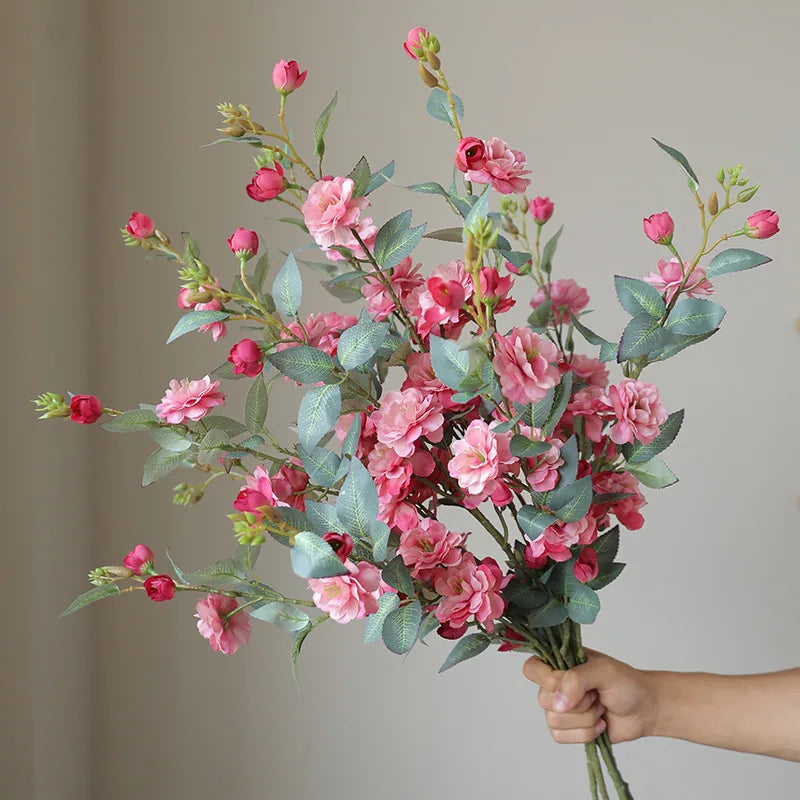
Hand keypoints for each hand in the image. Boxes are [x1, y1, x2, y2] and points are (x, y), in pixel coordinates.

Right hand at [523, 648, 656, 744]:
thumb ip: (577, 680)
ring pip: (553, 721)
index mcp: (559, 662)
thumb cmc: (626, 683)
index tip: (570, 681)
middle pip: (543, 700)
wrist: (644, 709)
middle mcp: (555, 685)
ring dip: (585, 719)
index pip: (531, 669)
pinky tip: (600, 724)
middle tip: (596, 694)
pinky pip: (561, 737)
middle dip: (578, 702)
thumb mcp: (603, 671)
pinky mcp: (568, 730)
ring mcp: (560, 709)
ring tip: (600, 708)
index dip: (547, 680)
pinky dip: (585, 734)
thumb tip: (558, 703)